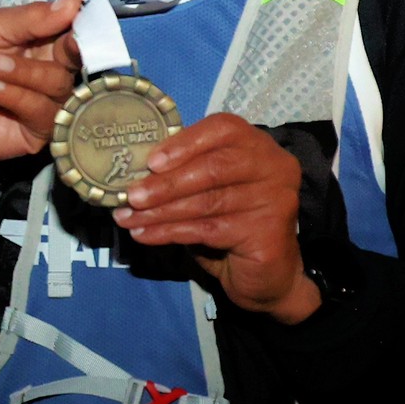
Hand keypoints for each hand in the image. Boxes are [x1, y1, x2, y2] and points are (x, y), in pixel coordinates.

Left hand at [0, 0, 83, 161]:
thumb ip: (30, 17)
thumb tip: (75, 3)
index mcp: (42, 40)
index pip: (77, 30)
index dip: (83, 27)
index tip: (78, 23)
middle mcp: (50, 69)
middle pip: (77, 58)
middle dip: (59, 51)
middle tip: (27, 48)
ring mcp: (46, 101)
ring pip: (60, 85)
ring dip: (23, 75)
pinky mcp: (39, 130)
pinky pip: (45, 112)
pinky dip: (17, 98)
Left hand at [113, 114, 320, 322]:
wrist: (264, 274)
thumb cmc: (229, 223)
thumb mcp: (207, 190)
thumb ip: (185, 173)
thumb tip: (136, 174)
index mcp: (258, 145)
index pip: (224, 128)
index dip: (185, 143)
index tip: (151, 162)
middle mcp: (274, 166)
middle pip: (214, 168)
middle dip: (166, 184)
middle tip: (131, 196)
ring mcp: (276, 199)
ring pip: (207, 202)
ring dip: (160, 212)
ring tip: (128, 219)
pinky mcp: (268, 232)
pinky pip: (208, 230)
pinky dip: (170, 232)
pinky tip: (146, 235)